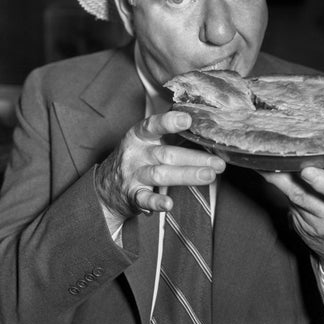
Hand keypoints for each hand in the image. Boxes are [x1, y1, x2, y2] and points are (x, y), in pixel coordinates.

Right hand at [95, 111, 225, 218]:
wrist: (105, 187)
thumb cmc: (136, 158)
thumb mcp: (146, 141)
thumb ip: (169, 133)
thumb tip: (201, 124)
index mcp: (139, 136)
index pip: (153, 125)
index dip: (169, 121)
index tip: (187, 119)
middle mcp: (136, 153)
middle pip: (166, 154)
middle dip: (194, 158)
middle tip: (218, 163)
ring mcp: (133, 174)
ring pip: (160, 174)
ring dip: (186, 175)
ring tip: (209, 176)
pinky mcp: (132, 195)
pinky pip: (144, 198)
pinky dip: (156, 202)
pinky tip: (169, 203)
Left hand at [259, 147, 323, 280]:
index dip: (321, 183)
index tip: (307, 170)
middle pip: (302, 195)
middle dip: (284, 177)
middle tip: (269, 158)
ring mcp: (311, 224)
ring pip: (290, 198)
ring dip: (277, 180)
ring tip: (263, 161)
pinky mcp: (297, 226)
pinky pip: (287, 204)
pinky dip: (280, 190)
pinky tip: (271, 176)